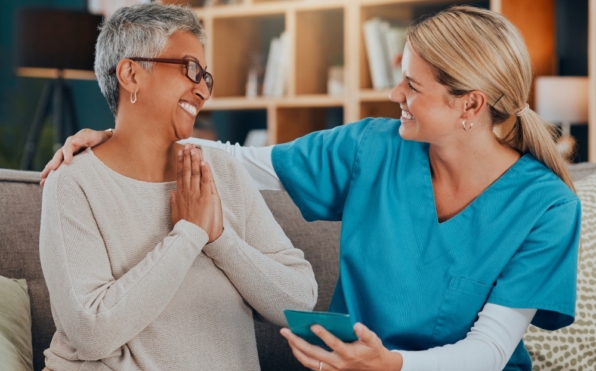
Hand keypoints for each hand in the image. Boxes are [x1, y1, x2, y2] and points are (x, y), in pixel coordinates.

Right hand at [40, 128, 112, 185]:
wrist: (101, 142)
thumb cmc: (97, 139)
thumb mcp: (93, 136)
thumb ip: (85, 138)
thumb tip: (75, 141)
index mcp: (73, 142)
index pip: (68, 147)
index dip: (67, 154)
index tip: (67, 162)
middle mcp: (67, 149)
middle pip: (58, 155)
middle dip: (54, 162)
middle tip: (52, 169)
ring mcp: (66, 156)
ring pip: (56, 163)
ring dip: (49, 171)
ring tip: (43, 180)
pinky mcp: (68, 163)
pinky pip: (59, 169)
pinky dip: (52, 176)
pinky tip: (45, 184)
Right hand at [171, 144, 222, 241]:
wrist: (190, 235)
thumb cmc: (184, 226)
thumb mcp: (175, 212)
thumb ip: (174, 201)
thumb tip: (172, 192)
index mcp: (180, 194)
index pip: (180, 174)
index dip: (180, 162)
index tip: (180, 152)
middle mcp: (187, 192)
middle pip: (186, 170)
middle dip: (187, 156)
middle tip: (188, 144)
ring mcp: (196, 194)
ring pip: (195, 173)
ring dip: (195, 160)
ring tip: (195, 148)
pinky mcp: (205, 198)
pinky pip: (205, 182)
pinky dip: (205, 172)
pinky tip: (204, 162)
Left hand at [280, 323, 402, 370]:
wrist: (378, 370)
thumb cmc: (373, 352)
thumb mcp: (374, 341)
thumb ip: (365, 333)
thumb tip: (356, 325)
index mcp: (349, 354)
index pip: (334, 344)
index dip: (324, 335)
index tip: (313, 325)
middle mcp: (338, 363)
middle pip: (314, 354)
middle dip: (297, 342)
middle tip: (286, 331)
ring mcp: (333, 370)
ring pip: (309, 362)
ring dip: (296, 350)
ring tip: (288, 338)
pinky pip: (312, 366)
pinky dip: (302, 357)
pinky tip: (296, 348)